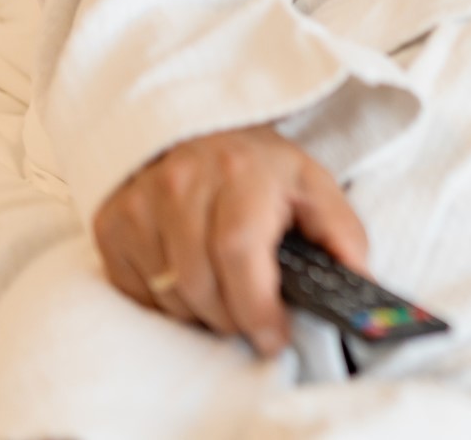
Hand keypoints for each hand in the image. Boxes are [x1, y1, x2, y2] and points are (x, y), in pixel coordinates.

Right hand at [93, 124, 367, 356]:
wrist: (203, 133)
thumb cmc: (262, 168)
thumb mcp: (313, 185)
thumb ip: (342, 232)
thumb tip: (359, 280)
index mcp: (241, 173)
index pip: (238, 251)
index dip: (255, 306)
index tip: (274, 336)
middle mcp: (183, 184)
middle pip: (199, 283)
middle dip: (231, 318)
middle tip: (253, 321)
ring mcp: (140, 203)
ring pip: (167, 293)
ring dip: (200, 313)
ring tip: (225, 298)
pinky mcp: (111, 222)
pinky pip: (135, 290)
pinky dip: (166, 302)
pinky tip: (190, 283)